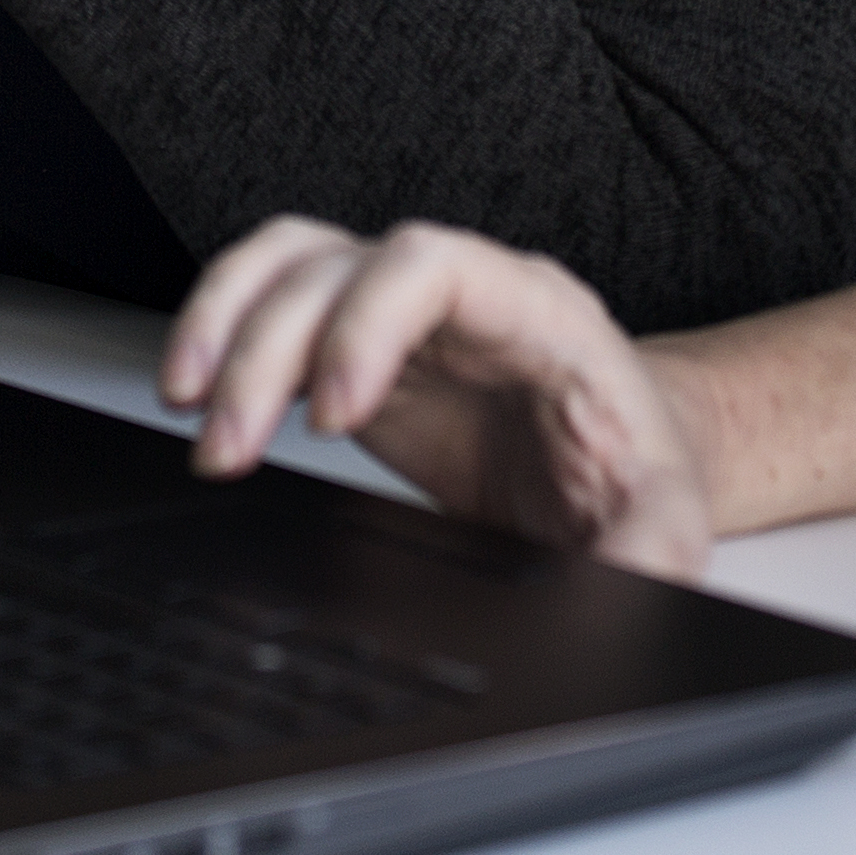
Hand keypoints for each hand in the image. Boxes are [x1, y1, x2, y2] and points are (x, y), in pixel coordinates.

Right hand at [160, 218, 722, 581]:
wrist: (619, 458)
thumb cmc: (639, 472)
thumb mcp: (667, 518)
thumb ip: (650, 552)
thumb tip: (629, 590)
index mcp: (538, 314)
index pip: (436, 267)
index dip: (369, 321)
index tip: (333, 414)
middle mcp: (458, 292)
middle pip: (338, 267)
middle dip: (267, 350)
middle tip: (230, 449)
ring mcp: (399, 309)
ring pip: (288, 264)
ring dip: (223, 323)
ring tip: (188, 409)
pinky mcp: (353, 341)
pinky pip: (270, 298)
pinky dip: (219, 331)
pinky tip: (193, 395)